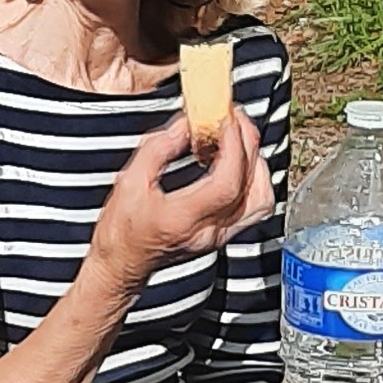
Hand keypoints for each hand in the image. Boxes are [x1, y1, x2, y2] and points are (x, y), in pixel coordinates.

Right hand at [88, 108, 271, 294]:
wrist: (122, 264)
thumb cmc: (121, 231)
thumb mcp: (129, 182)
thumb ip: (158, 150)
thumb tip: (186, 125)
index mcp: (182, 219)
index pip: (227, 182)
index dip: (233, 145)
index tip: (225, 119)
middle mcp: (208, 231)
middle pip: (252, 187)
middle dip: (248, 143)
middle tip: (233, 118)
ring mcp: (220, 236)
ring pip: (262, 199)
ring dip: (256, 162)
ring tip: (238, 139)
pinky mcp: (224, 235)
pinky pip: (255, 206)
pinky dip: (254, 179)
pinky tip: (237, 163)